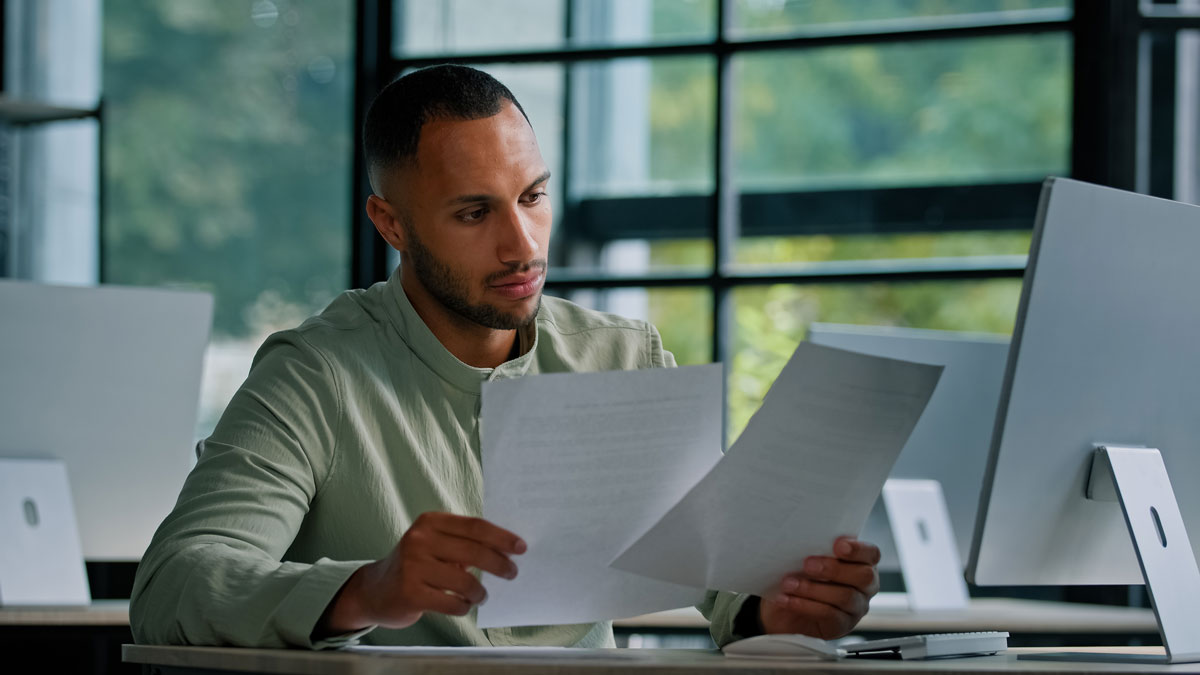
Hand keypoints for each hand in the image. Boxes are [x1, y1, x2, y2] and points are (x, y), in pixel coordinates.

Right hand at [316, 512, 525, 636]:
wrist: (376, 590)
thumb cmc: (416, 565)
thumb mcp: (436, 545)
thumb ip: (464, 543)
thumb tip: (507, 551)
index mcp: (430, 522)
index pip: (475, 527)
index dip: (501, 537)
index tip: (520, 547)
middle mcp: (419, 540)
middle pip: (473, 551)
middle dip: (499, 564)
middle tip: (512, 573)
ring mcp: (412, 566)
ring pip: (465, 582)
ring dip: (480, 592)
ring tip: (481, 595)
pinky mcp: (410, 593)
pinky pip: (452, 603)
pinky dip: (464, 606)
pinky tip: (463, 605)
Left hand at [757, 536, 880, 639]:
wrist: (783, 604)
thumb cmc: (800, 574)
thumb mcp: (809, 557)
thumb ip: (817, 548)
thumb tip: (808, 537)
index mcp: (861, 563)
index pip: (871, 554)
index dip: (858, 549)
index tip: (837, 545)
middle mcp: (865, 586)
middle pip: (864, 576)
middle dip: (833, 569)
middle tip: (807, 565)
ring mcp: (856, 608)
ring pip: (845, 597)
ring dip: (812, 588)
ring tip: (789, 584)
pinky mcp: (842, 625)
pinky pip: (829, 615)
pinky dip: (805, 605)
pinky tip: (788, 599)